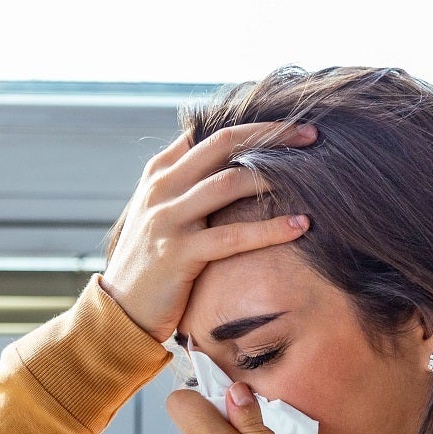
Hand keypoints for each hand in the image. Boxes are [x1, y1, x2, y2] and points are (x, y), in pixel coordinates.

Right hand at [100, 121, 316, 343]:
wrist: (120, 310)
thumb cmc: (148, 262)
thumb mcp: (157, 211)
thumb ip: (181, 182)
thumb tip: (219, 154)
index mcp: (159, 173)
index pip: (209, 132)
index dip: (252, 123)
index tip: (288, 124)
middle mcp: (161, 188)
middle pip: (223, 144)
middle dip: (270, 135)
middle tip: (311, 134)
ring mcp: (168, 219)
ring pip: (228, 183)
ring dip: (275, 176)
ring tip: (312, 175)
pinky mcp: (179, 254)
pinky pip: (233, 236)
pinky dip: (271, 229)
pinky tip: (300, 225)